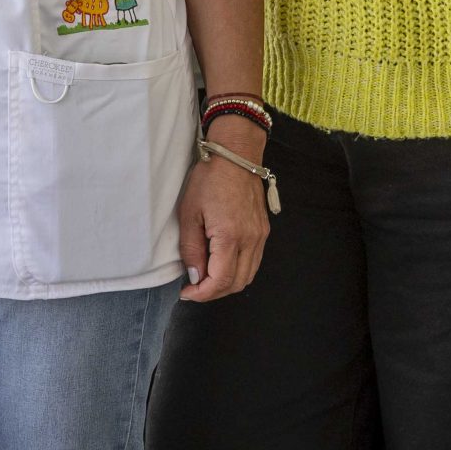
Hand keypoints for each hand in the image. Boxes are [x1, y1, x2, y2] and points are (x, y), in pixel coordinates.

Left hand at [176, 117, 269, 302]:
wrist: (236, 155)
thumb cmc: (209, 179)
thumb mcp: (189, 213)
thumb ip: (191, 249)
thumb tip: (194, 276)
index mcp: (230, 237)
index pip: (220, 281)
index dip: (202, 294)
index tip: (186, 293)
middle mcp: (251, 240)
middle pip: (237, 284)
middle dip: (214, 293)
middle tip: (194, 289)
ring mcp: (260, 235)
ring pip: (248, 275)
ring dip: (227, 284)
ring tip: (206, 278)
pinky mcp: (263, 230)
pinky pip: (254, 261)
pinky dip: (239, 271)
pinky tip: (222, 263)